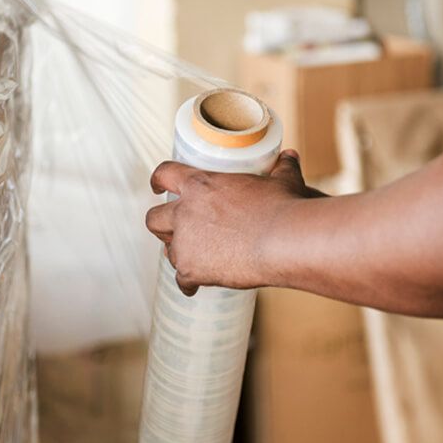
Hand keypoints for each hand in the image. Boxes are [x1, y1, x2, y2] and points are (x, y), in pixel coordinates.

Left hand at [145, 149, 325, 295]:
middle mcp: (184, 212)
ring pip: (169, 251)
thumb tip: (289, 156)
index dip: (158, 180)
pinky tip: (196, 286)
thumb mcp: (282, 182)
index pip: (165, 174)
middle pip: (153, 218)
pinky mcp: (191, 270)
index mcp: (199, 185)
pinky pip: (182, 280)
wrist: (284, 241)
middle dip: (161, 225)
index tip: (157, 186)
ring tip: (196, 260)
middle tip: (174, 231)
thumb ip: (281, 168)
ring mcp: (184, 243)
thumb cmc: (283, 208)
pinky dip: (188, 283)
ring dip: (180, 254)